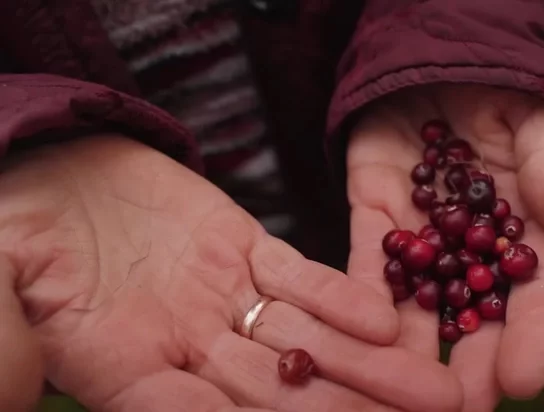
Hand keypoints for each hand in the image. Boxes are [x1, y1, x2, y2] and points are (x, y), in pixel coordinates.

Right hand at [0, 135, 461, 411]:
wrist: (44, 166)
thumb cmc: (11, 233)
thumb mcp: (0, 285)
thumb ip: (12, 346)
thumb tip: (15, 395)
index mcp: (126, 376)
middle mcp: (187, 350)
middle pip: (281, 397)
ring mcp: (220, 298)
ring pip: (306, 345)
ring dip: (371, 367)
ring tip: (434, 391)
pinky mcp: (241, 247)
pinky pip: (296, 278)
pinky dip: (339, 298)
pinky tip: (386, 318)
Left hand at [347, 85, 543, 410]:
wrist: (438, 64)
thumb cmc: (501, 93)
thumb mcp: (535, 122)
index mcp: (525, 232)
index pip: (540, 295)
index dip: (538, 338)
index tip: (527, 377)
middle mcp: (471, 249)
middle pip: (476, 317)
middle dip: (470, 364)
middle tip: (460, 409)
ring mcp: (420, 238)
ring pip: (417, 306)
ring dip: (410, 353)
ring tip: (400, 395)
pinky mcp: (373, 218)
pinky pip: (364, 264)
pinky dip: (359, 299)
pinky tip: (354, 335)